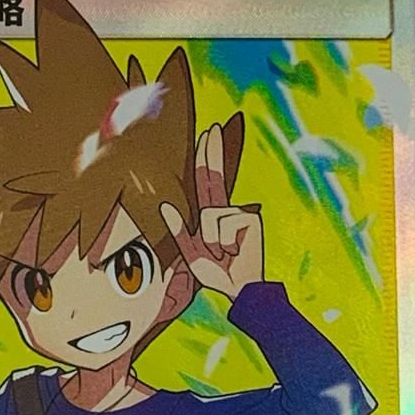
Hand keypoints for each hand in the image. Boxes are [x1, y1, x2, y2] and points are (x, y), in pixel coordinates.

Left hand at [159, 123, 263, 300]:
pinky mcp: (250, 219)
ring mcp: (240, 212)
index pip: (207, 180)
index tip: (209, 134)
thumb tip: (164, 207)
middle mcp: (226, 209)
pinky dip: (224, 241)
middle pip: (216, 175)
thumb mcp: (192, 252)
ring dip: (211, 239)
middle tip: (214, 126)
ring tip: (223, 252)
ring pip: (211, 215)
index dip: (208, 157)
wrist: (239, 287)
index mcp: (213, 214)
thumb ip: (178, 231)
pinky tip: (235, 250)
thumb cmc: (217, 272)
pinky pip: (223, 224)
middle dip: (214, 152)